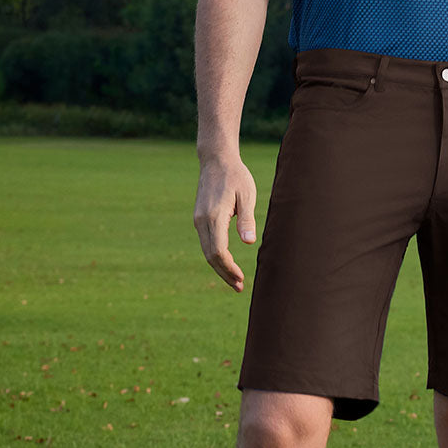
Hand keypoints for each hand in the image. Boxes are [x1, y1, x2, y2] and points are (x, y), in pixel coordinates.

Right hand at [193, 156, 257, 291]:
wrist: (216, 160)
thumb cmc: (236, 175)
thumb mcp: (247, 194)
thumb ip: (246, 218)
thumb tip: (249, 242)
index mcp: (214, 216)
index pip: (219, 251)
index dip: (229, 268)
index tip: (242, 279)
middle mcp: (202, 220)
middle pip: (210, 256)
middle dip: (224, 273)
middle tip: (240, 287)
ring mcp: (198, 220)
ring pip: (206, 251)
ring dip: (220, 267)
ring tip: (235, 280)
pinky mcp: (200, 218)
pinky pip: (206, 242)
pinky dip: (215, 256)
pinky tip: (227, 262)